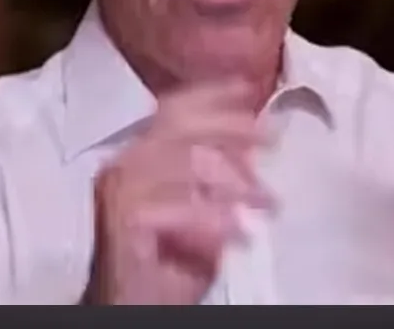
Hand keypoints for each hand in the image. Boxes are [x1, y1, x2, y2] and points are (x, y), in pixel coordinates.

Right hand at [85, 83, 274, 304]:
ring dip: (233, 180)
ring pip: (185, 162)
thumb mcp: (193, 216)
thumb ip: (213, 184)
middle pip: (180, 126)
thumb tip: (250, 159)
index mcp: (139, 157)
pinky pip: (179, 208)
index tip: (249, 88)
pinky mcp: (124, 223)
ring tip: (268, 202)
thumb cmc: (155, 264)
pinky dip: (214, 218)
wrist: (122, 305)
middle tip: (272, 137)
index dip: (212, 95)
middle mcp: (125, 166)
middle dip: (231, 126)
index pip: (173, 111)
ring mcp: (121, 192)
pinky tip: (239, 231)